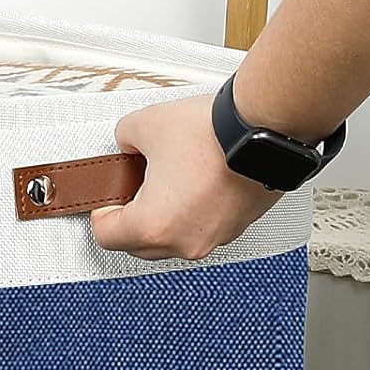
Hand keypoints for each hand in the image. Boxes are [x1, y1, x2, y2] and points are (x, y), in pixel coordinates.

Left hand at [89, 94, 279, 260]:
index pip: (105, 236)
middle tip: (134, 185)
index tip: (107, 194)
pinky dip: (194, 210)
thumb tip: (127, 146)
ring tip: (169, 177)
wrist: (268, 128)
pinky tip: (196, 180)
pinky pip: (203, 227)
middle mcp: (185, 242)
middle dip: (131, 216)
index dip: (101, 209)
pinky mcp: (237, 226)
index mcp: (154, 227)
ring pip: (173, 237)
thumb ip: (123, 141)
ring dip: (164, 214)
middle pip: (139, 244)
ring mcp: (215, 237)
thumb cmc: (214, 133)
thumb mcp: (144, 125)